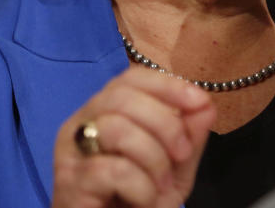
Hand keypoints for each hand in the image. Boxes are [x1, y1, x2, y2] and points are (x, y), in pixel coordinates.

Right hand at [51, 66, 215, 207]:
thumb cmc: (135, 204)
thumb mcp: (172, 170)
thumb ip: (188, 138)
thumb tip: (205, 104)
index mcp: (103, 114)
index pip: (130, 79)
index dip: (166, 84)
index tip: (198, 100)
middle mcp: (80, 125)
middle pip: (121, 97)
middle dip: (164, 124)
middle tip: (182, 155)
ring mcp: (70, 153)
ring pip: (115, 128)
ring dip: (152, 159)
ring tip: (160, 186)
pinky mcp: (69, 182)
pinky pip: (113, 169)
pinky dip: (140, 187)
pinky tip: (142, 201)